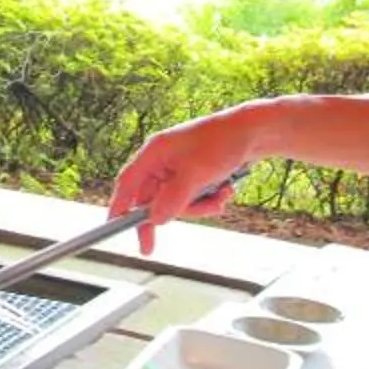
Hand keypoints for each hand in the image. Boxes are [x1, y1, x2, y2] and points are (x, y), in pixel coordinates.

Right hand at [107, 109, 259, 254]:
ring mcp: (178, 168)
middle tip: (166, 237)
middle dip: (177, 211)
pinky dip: (208, 200)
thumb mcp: (196, 174)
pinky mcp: (194, 174)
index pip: (127, 184)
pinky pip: (192, 198)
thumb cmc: (222, 142)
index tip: (114, 229)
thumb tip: (155, 220)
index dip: (119, 207)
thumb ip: (173, 199)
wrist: (254, 130)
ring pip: (177, 202)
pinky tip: (225, 191)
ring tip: (221, 197)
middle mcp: (163, 160)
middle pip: (154, 199)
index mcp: (155, 153)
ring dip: (200, 206)